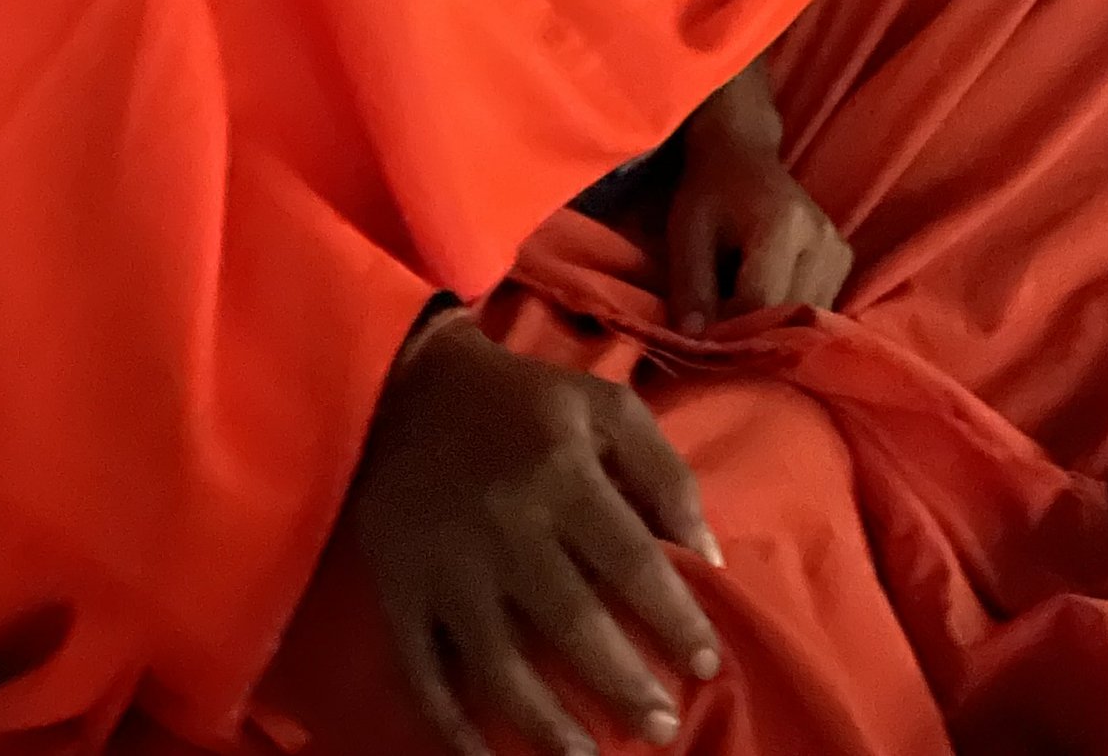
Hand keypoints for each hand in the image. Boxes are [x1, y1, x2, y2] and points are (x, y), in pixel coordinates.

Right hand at [353, 317, 721, 755]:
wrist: (409, 386)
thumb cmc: (526, 400)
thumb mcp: (606, 406)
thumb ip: (665, 472)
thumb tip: (708, 557)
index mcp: (563, 472)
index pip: (633, 562)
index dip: (674, 620)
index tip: (708, 667)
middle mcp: (507, 526)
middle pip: (572, 625)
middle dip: (622, 686)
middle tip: (662, 731)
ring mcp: (447, 567)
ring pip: (499, 667)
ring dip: (547, 726)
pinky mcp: (398, 593)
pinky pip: (423, 676)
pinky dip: (452, 727)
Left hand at [668, 115, 851, 331]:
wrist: (742, 154)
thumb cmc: (710, 193)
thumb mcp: (687, 233)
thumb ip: (691, 285)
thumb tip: (697, 340)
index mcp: (782, 225)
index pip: (760, 302)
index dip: (727, 325)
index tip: (703, 327)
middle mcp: (820, 237)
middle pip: (788, 314)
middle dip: (751, 329)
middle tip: (720, 320)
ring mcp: (838, 248)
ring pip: (807, 317)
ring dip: (774, 325)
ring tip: (742, 302)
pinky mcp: (843, 258)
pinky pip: (818, 307)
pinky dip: (791, 314)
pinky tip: (766, 296)